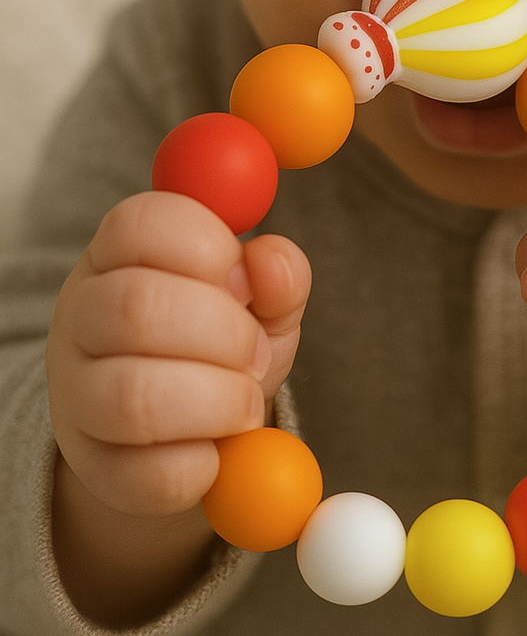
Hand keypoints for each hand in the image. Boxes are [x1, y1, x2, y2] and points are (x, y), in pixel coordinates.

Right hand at [47, 191, 310, 521]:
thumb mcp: (259, 296)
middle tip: (257, 352)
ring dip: (218, 400)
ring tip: (245, 402)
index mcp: (119, 252)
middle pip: (136, 308)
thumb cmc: (222, 340)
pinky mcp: (95, 469)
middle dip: (223, 333)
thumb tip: (272, 262)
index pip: (139, 223)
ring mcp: (77, 394)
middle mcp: (82, 315)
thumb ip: (277, 275)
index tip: (247, 283)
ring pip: (135, 396)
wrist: (185, 425)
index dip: (207, 248)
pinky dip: (204, 464)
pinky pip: (150, 474)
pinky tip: (218, 448)